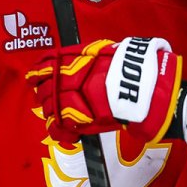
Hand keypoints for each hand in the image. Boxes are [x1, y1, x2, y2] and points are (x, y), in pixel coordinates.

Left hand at [26, 37, 182, 145]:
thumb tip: (83, 61)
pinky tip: (64, 133)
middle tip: (45, 96)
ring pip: (49, 105)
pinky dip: (59, 131)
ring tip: (56, 114)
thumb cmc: (139, 71)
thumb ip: (94, 58)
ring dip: (51, 110)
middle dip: (44, 92)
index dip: (40, 68)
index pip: (51, 61)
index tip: (36, 73)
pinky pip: (58, 127)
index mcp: (81, 57)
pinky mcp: (79, 119)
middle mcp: (73, 75)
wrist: (151, 91)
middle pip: (47, 84)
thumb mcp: (113, 54)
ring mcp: (74, 97)